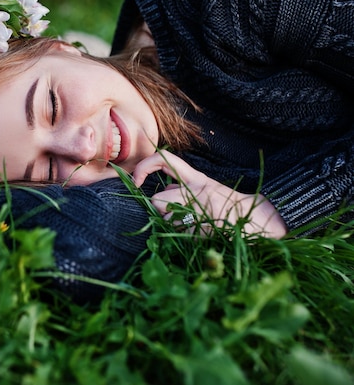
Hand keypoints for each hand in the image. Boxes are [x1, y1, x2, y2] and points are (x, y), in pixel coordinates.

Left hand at [133, 151, 286, 237]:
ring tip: (195, 224)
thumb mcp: (207, 187)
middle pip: (157, 200)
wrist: (260, 220)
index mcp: (198, 179)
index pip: (164, 160)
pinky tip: (199, 233)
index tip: (135, 179)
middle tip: (181, 213)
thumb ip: (182, 186)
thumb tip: (160, 192)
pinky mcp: (200, 231)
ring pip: (165, 220)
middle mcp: (196, 192)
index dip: (144, 167)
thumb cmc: (231, 205)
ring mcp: (198, 212)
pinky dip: (182, 235)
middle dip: (160, 208)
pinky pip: (177, 234)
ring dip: (173, 224)